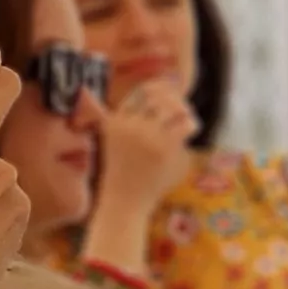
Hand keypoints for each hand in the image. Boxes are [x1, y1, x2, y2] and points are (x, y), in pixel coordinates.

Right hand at [93, 76, 200, 215]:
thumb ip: (108, 117)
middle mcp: (129, 125)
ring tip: (188, 117)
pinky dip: (192, 123)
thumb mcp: (110, 140)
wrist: (124, 202)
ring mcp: (146, 136)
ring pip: (172, 107)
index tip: (170, 91)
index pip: (141, 92)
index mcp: (116, 121)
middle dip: (174, 98)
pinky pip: (184, 125)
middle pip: (158, 96)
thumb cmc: (121, 172)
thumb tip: (95, 92)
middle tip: (183, 107)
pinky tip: (192, 130)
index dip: (159, 87)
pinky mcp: (163, 148)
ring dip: (184, 109)